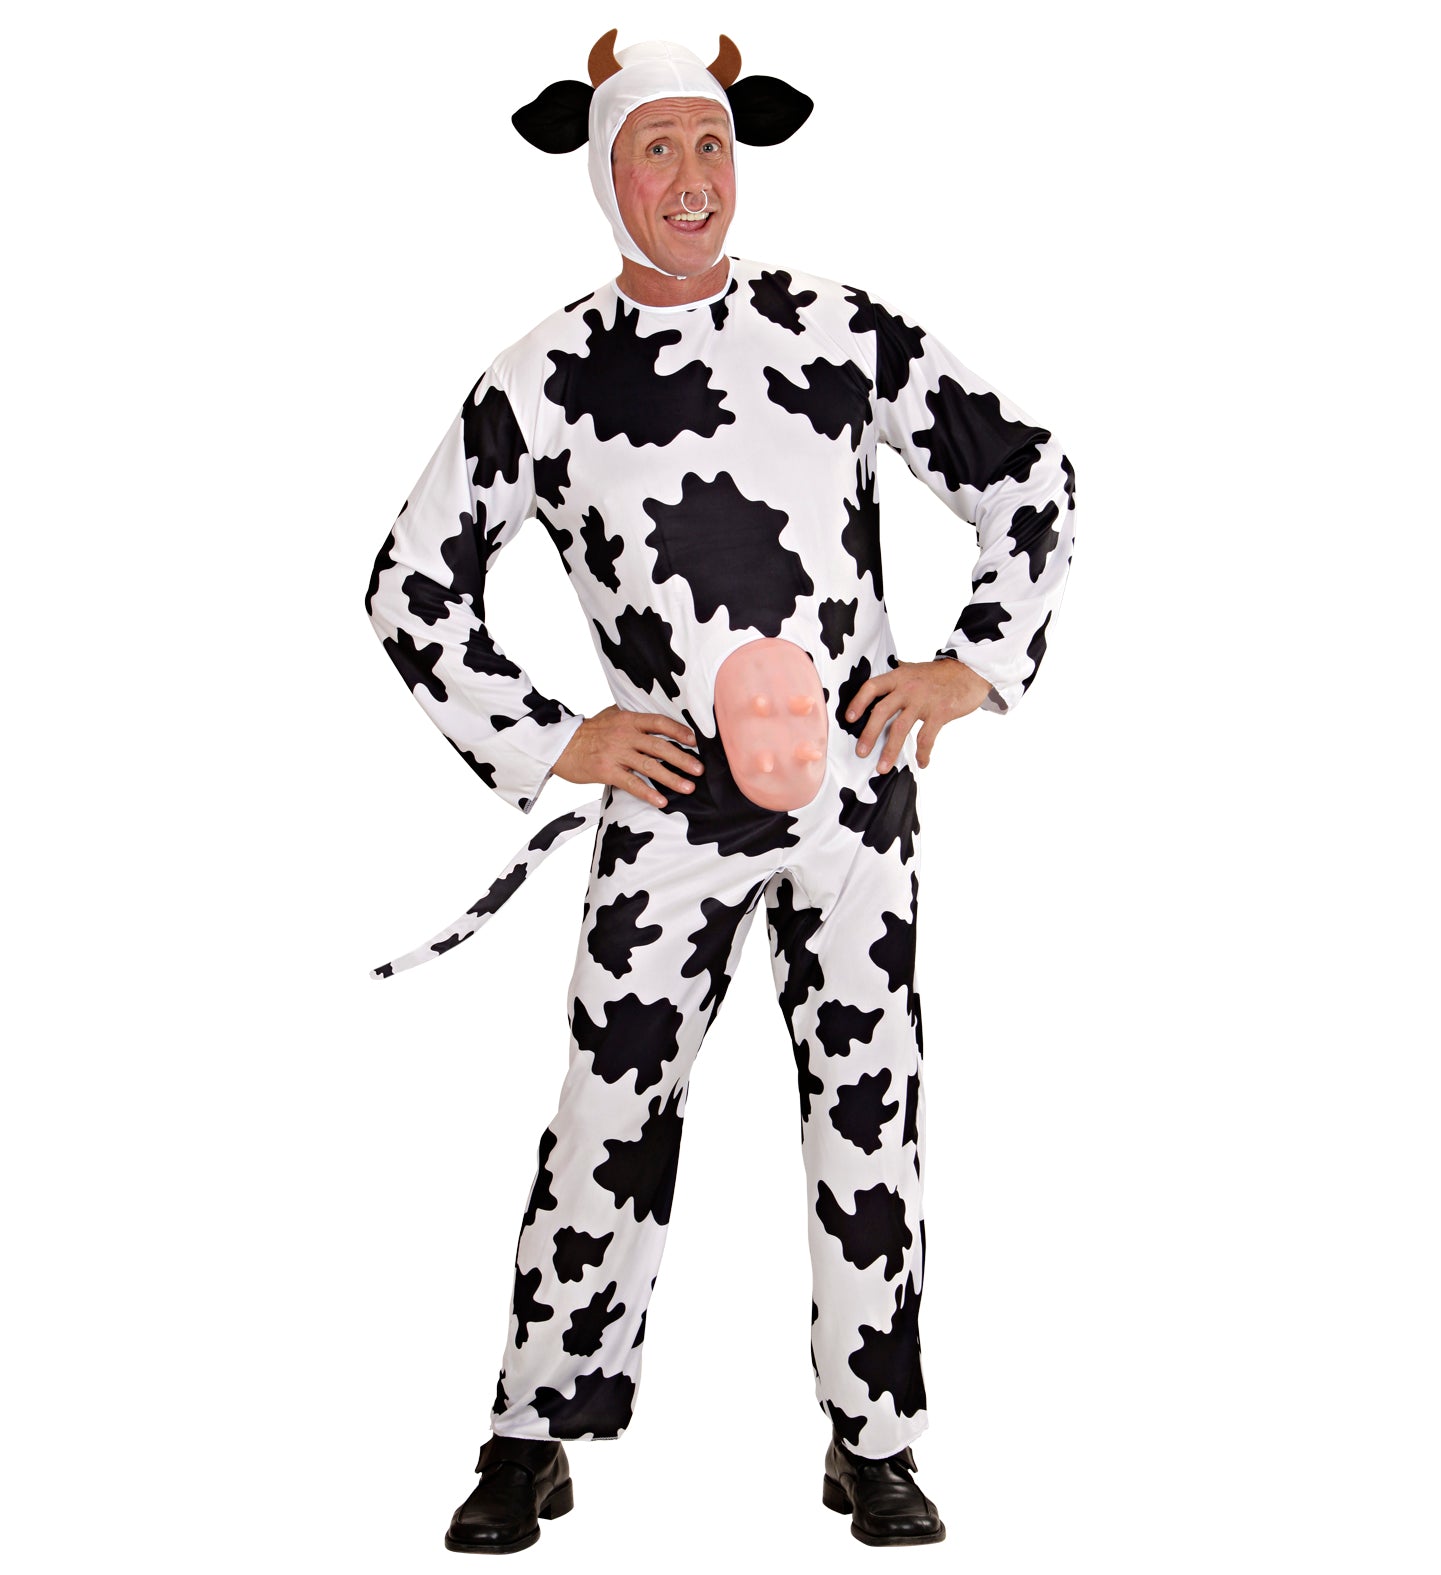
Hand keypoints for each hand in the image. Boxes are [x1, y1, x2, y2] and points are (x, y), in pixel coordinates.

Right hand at [552, 706, 704, 808]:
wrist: (560, 745)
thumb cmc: (588, 732)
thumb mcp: (610, 715)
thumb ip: (632, 716)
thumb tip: (655, 718)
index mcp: (628, 719)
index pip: (659, 722)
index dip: (679, 731)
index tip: (695, 741)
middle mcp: (624, 735)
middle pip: (659, 746)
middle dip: (682, 759)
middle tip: (699, 770)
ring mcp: (615, 753)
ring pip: (650, 767)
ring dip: (671, 778)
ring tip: (688, 787)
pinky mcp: (606, 771)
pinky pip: (632, 784)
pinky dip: (648, 793)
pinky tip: (662, 801)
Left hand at [845, 658, 991, 771]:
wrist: (969, 671)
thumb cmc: (938, 675)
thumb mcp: (913, 671)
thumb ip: (895, 679)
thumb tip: (875, 689)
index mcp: (898, 676)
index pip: (872, 687)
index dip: (858, 702)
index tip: (849, 718)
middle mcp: (908, 687)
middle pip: (882, 711)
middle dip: (869, 734)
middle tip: (861, 753)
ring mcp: (924, 700)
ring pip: (901, 728)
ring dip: (890, 750)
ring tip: (883, 768)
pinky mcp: (940, 712)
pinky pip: (927, 737)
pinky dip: (923, 753)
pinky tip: (922, 763)